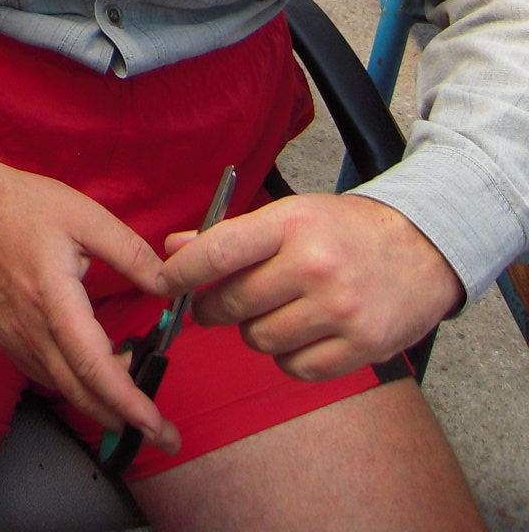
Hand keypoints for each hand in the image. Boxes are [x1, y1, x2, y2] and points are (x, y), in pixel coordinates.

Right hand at [0, 129, 177, 450]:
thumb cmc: (21, 206)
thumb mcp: (83, 215)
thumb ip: (128, 251)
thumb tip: (167, 285)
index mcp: (53, 298)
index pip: (93, 365)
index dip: (126, 400)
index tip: (155, 424)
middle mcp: (29, 328)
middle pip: (79, 392)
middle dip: (123, 419)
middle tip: (163, 433)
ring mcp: (12, 338)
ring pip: (61, 388)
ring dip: (99, 401)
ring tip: (134, 392)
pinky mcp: (3, 338)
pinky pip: (43, 374)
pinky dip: (73, 384)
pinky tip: (93, 373)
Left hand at [162, 191, 463, 380]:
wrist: (421, 249)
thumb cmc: (344, 230)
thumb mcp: (291, 214)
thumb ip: (231, 235)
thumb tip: (174, 249)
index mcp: (292, 223)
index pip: (220, 250)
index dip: (181, 272)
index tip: (161, 282)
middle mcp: (315, 265)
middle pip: (234, 302)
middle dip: (213, 307)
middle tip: (215, 303)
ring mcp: (340, 310)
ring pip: (260, 339)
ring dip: (254, 331)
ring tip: (273, 312)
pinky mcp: (361, 346)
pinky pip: (295, 368)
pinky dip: (287, 357)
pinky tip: (300, 334)